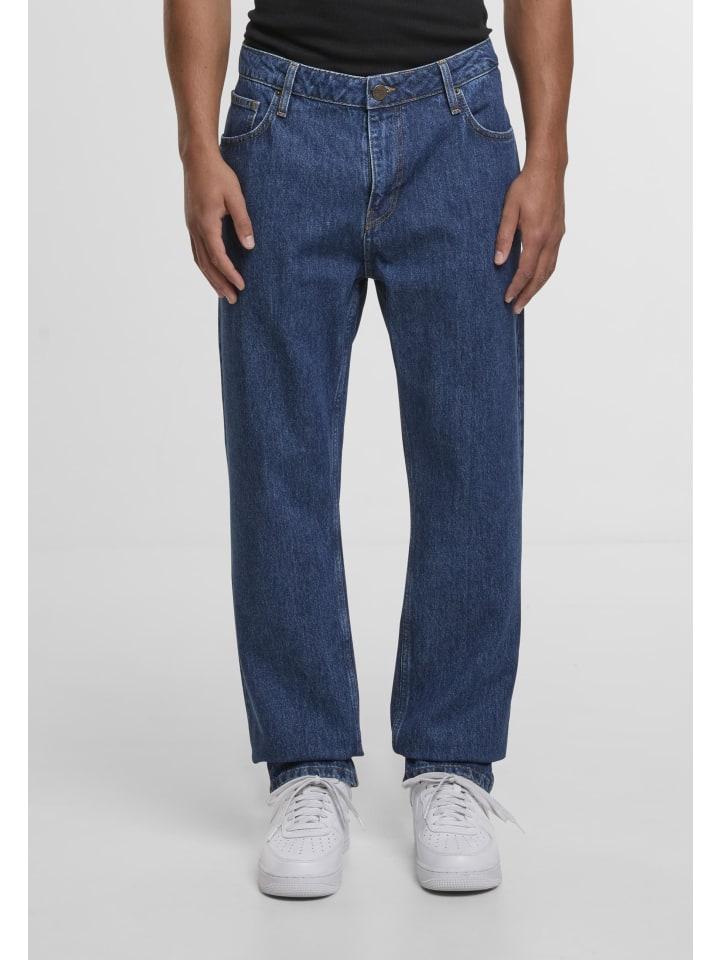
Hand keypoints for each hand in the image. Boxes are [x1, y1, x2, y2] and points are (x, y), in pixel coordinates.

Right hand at [183, 147, 253, 302]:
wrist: (196, 159)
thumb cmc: (218, 175)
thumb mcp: (236, 197)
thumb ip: (243, 222)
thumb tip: (250, 246)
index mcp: (206, 224)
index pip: (219, 257)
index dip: (230, 274)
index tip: (241, 286)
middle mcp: (195, 229)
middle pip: (207, 264)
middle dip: (220, 283)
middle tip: (232, 300)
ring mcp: (191, 227)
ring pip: (199, 260)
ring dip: (211, 278)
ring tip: (222, 293)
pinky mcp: (191, 223)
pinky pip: (196, 251)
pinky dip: (204, 266)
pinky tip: (211, 272)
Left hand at [494, 161, 565, 313]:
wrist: (549, 168)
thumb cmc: (526, 186)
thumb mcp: (509, 209)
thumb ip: (503, 236)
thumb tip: (498, 262)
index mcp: (536, 236)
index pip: (525, 271)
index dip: (516, 287)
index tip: (507, 299)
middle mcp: (550, 239)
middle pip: (540, 276)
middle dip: (528, 294)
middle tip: (516, 309)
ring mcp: (557, 236)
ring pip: (549, 270)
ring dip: (538, 287)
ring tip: (526, 298)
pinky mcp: (560, 232)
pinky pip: (553, 260)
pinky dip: (545, 274)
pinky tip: (537, 277)